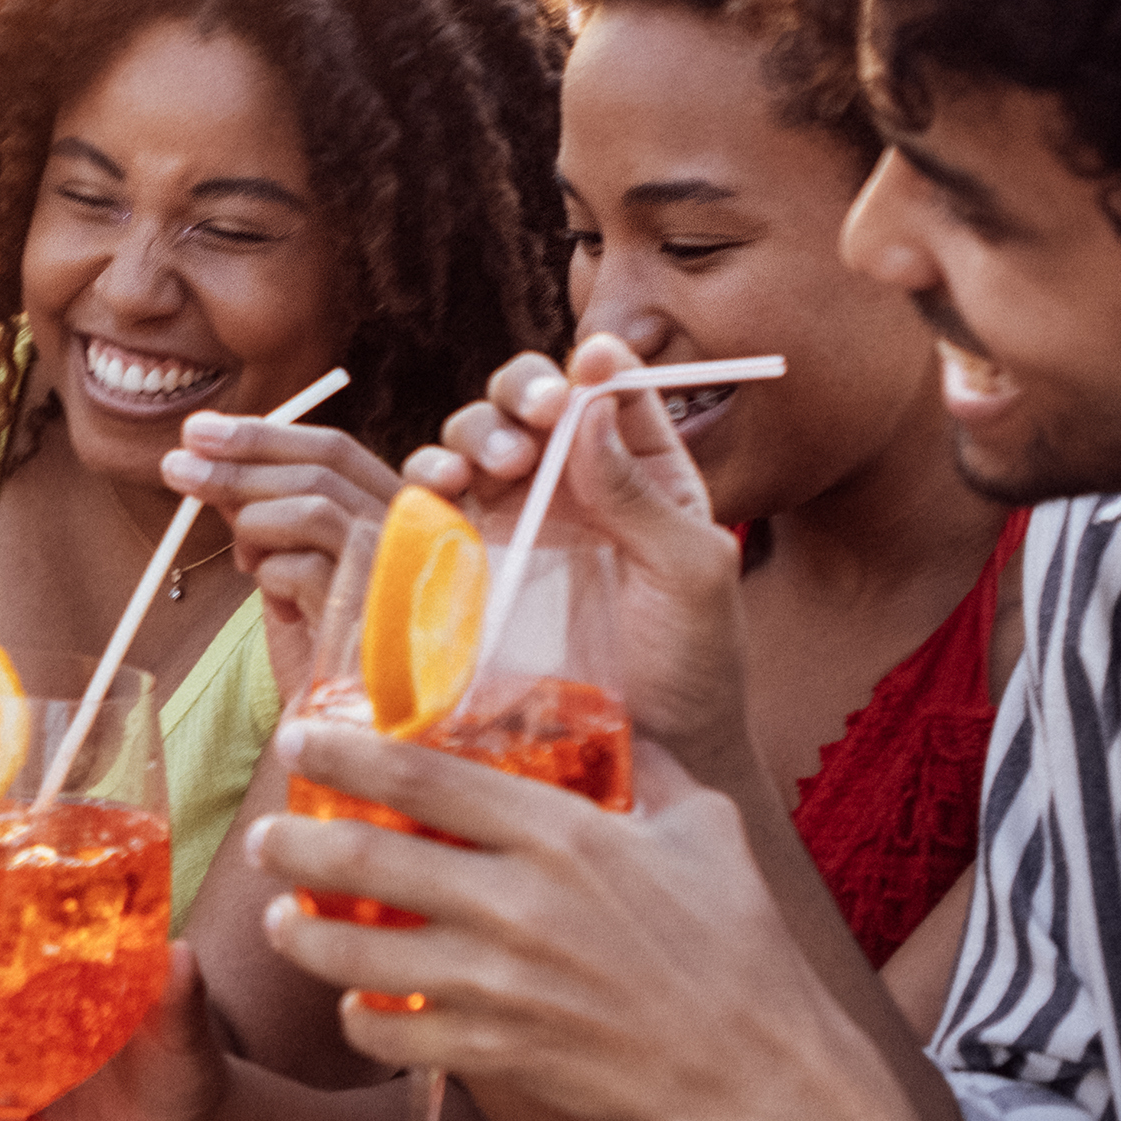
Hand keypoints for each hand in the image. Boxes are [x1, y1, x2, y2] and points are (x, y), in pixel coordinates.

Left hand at [160, 412, 403, 696]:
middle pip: (322, 466)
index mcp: (399, 515)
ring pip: (313, 506)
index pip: (335, 450)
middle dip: (241, 458)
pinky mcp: (379, 612)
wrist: (347, 734)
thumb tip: (205, 461)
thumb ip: (266, 516)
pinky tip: (279, 611)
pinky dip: (271, 580)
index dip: (265, 434)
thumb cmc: (323, 652)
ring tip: (237, 558)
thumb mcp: (290, 568)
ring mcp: (403, 569)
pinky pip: (300, 567)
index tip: (199, 431)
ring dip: (250, 519)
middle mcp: (415, 533)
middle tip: (176, 462)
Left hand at [249, 724, 843, 1120]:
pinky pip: (391, 1036)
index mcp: (560, 833)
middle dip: (290, 844)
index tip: (298, 736)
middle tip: (263, 835)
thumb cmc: (739, 944)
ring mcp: (497, 985)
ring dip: (301, 935)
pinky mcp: (494, 1053)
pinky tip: (352, 1005)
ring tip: (281, 918)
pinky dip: (359, 1021)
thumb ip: (647, 766)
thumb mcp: (703, 825)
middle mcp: (515, 904)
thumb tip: (617, 720)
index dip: (341, 752)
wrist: (757, 1071)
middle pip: (360, 861)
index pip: (420, 775)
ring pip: (354, 956)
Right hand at [407, 336, 754, 781]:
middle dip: (524, 391)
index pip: (608, 391)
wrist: (651, 753)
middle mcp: (572, 484)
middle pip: (529, 402)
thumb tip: (590, 405)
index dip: (594, 367)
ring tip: (500, 463)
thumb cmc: (692, 663)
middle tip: (538, 416)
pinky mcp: (468, 561)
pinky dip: (428, 477)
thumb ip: (641, 491)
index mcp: (641, 471)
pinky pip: (433, 502)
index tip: (588, 368)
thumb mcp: (690, 571)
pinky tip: (442, 487)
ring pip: (476, 438)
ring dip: (478, 430)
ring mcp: (516, 519)